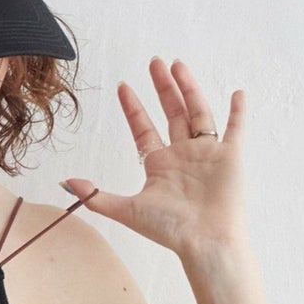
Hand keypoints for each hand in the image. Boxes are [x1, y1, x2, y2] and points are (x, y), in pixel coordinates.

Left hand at [62, 57, 248, 257]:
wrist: (204, 242)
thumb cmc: (168, 229)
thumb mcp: (126, 210)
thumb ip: (96, 196)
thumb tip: (65, 183)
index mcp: (159, 165)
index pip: (144, 129)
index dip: (133, 108)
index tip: (123, 87)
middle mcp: (182, 155)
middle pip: (171, 113)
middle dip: (162, 87)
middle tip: (154, 62)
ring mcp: (206, 154)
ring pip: (198, 112)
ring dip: (189, 88)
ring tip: (178, 65)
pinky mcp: (229, 156)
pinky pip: (236, 128)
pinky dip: (238, 111)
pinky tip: (238, 93)